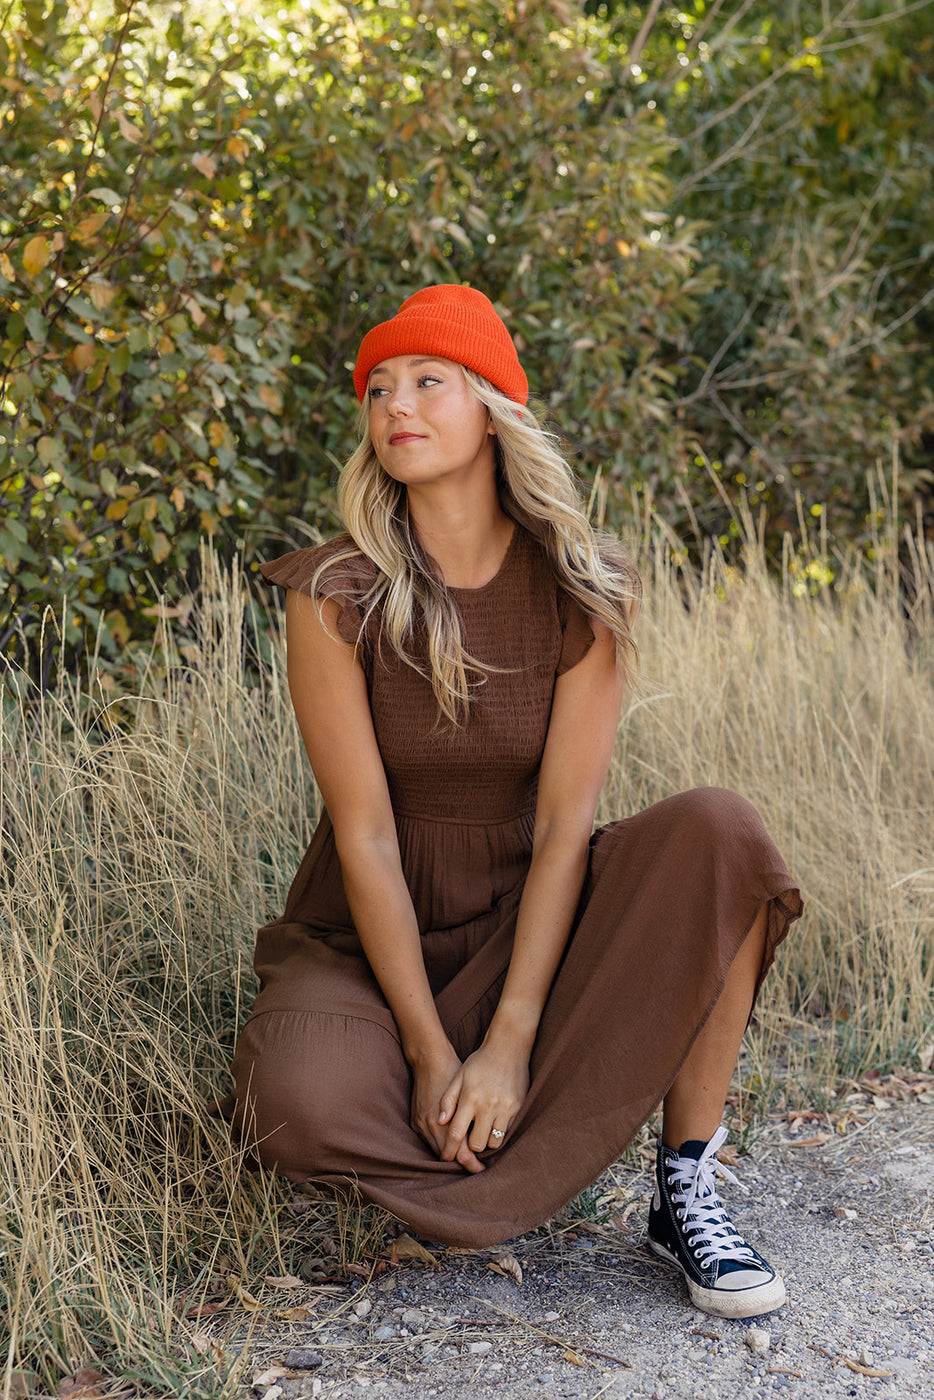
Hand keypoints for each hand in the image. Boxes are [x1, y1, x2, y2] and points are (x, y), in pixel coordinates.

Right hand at [409, 1045, 485, 1173]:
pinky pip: (429, 1140)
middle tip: (477, 1167)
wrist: (429, 1057)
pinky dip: (440, 1144)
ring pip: (437, 1150)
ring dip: (451, 1154)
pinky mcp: (415, 1120)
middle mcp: (431, 1125)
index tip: (482, 1167)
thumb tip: (481, 1139)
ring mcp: (421, 1123)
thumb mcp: (467, 1092)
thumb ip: (471, 1117)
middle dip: (462, 1163)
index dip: (471, 1162)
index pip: (460, 1152)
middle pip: (448, 1155)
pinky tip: (452, 1142)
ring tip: (467, 1157)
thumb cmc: (453, 1071)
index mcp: (445, 1120)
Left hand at [436, 1043, 529, 1164]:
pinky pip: (508, 1132)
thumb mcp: (459, 1076)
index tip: (446, 1158)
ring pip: (494, 1142)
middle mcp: (487, 1105)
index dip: (449, 1150)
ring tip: (482, 1132)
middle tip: (468, 1141)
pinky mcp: (518, 1108)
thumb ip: (448, 1099)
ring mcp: (505, 1108)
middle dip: (470, 1147)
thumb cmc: (480, 1062)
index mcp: (470, 1098)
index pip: (456, 1133)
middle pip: (476, 1144)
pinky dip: (500, 1132)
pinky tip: (494, 1124)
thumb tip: (440, 1121)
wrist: (508, 1047)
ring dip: (487, 1141)